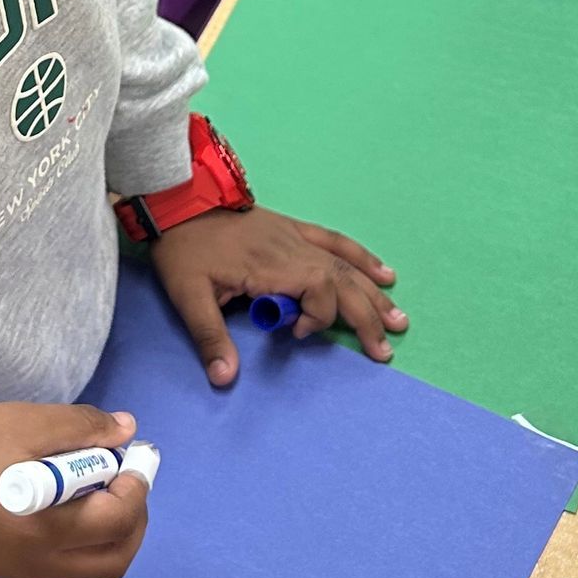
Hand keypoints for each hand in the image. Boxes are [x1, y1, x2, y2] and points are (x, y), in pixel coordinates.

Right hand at [0, 402, 150, 577]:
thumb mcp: (32, 423)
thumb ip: (85, 428)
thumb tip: (127, 431)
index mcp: (43, 531)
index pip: (116, 522)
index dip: (137, 488)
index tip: (134, 459)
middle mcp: (33, 564)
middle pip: (111, 562)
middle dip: (132, 522)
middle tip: (127, 484)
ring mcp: (15, 572)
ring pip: (85, 566)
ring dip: (105, 532)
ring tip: (96, 489)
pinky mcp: (0, 570)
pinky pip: (56, 563)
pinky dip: (75, 537)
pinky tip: (62, 502)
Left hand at [151, 206, 406, 385]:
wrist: (179, 198)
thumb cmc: (183, 247)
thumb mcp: (187, 295)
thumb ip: (209, 336)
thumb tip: (225, 378)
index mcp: (271, 266)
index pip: (318, 292)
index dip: (318, 318)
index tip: (295, 334)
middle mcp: (292, 250)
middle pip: (343, 283)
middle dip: (367, 317)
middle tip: (385, 350)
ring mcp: (296, 237)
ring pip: (346, 266)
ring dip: (373, 294)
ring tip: (398, 319)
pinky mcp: (293, 229)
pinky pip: (336, 243)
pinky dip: (362, 258)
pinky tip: (384, 273)